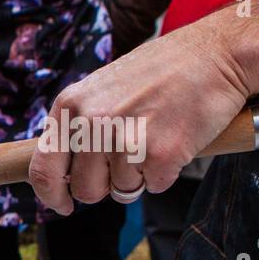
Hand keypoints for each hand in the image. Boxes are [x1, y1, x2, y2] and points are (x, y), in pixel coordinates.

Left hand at [29, 24, 249, 214]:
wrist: (215, 54)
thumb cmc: (158, 74)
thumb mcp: (100, 90)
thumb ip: (78, 127)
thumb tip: (63, 175)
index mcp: (70, 106)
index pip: (43, 168)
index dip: (52, 195)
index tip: (63, 205)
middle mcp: (91, 122)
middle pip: (85, 189)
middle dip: (105, 186)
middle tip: (127, 161)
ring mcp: (125, 137)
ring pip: (120, 191)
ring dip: (139, 175)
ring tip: (154, 138)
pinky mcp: (160, 152)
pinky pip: (154, 186)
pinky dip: (165, 172)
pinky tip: (174, 140)